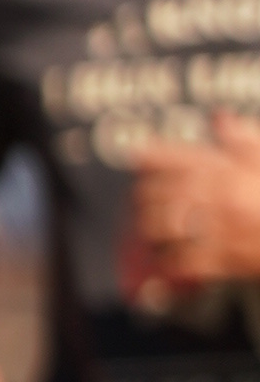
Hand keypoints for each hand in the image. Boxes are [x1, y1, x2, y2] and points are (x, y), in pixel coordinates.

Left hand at [129, 112, 259, 287]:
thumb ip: (244, 138)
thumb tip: (221, 119)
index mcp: (227, 169)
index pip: (178, 156)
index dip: (153, 154)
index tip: (137, 154)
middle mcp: (216, 197)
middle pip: (161, 193)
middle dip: (146, 197)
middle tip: (142, 200)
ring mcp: (217, 228)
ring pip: (165, 227)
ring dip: (151, 229)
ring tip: (148, 230)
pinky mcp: (224, 259)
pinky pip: (183, 262)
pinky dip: (170, 263)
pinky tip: (166, 262)